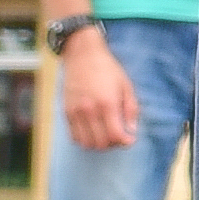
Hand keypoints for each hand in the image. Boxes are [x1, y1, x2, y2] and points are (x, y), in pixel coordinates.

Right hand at [58, 31, 138, 150]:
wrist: (82, 55)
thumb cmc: (107, 69)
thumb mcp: (126, 86)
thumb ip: (131, 110)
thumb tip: (131, 131)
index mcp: (107, 103)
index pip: (115, 136)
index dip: (125, 142)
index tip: (129, 139)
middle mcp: (90, 110)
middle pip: (101, 143)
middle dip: (113, 144)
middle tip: (118, 135)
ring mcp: (76, 112)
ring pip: (86, 143)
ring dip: (98, 144)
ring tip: (105, 135)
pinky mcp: (67, 112)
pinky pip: (74, 136)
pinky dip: (85, 140)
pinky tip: (93, 131)